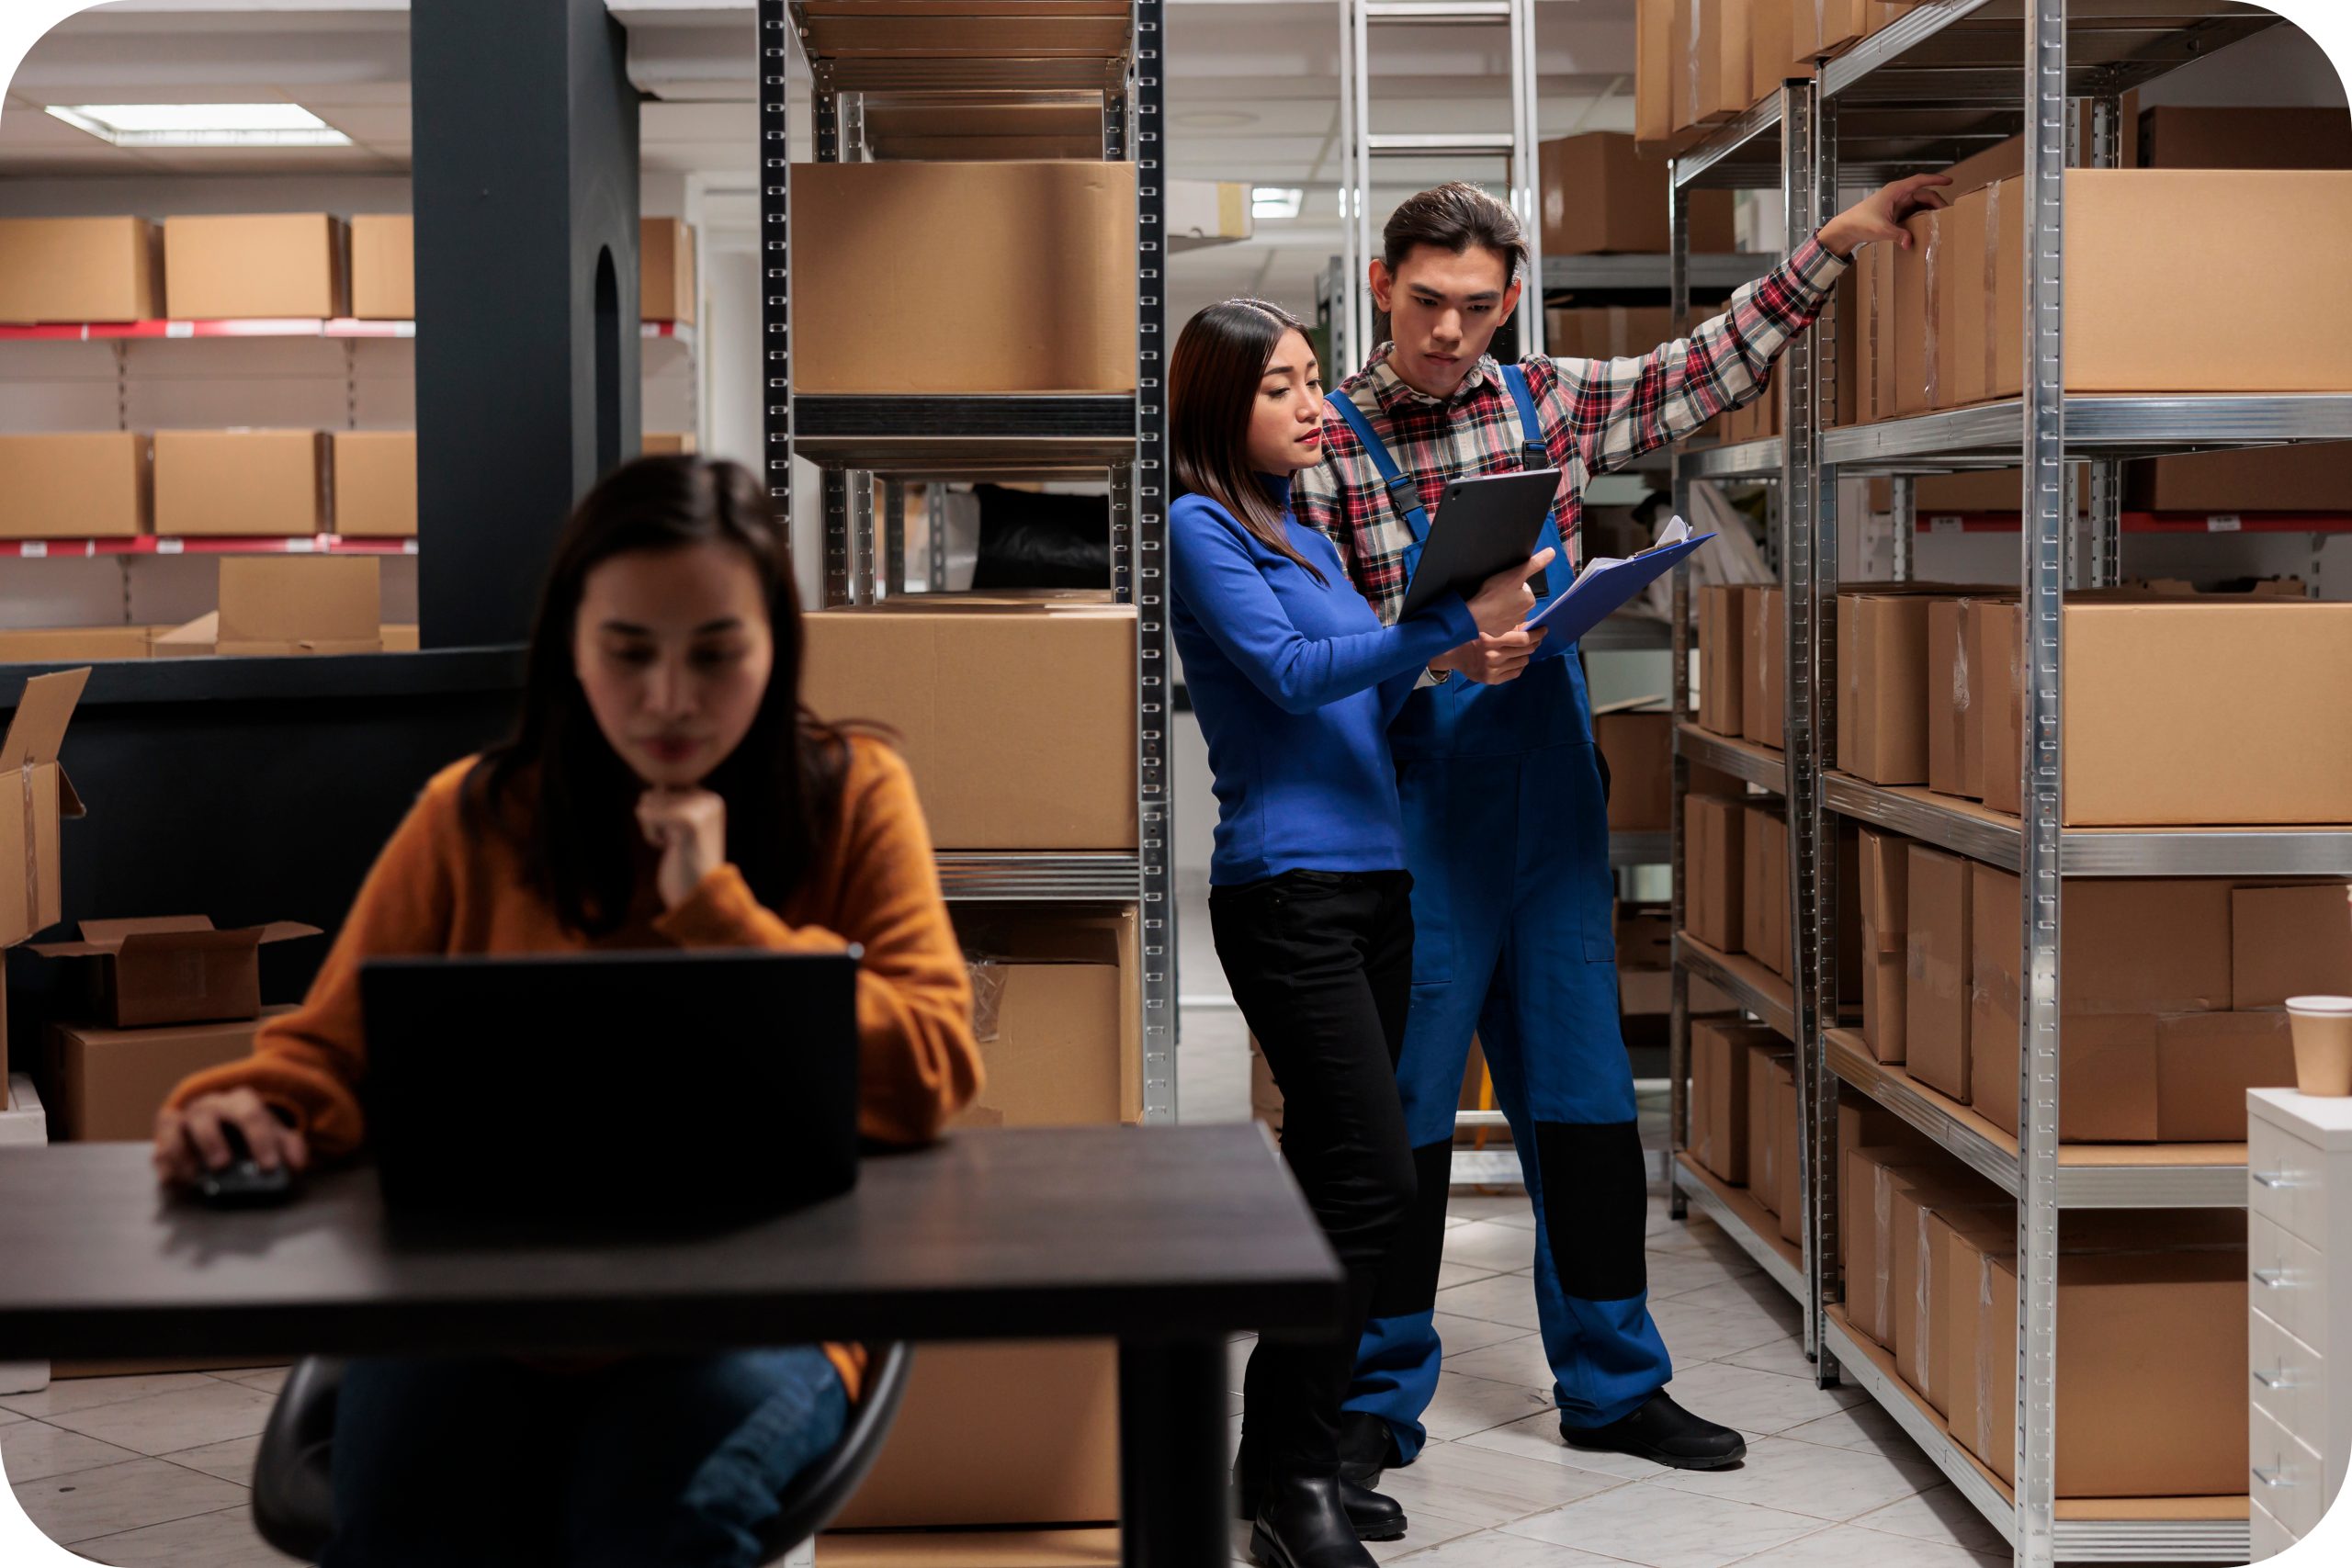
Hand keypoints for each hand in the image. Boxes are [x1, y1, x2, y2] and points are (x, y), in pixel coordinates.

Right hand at [153, 1089, 307, 1188]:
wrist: (225, 1124)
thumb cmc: (252, 1133)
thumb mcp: (275, 1135)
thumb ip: (290, 1147)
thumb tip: (295, 1165)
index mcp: (241, 1101)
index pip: (251, 1114)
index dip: (261, 1139)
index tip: (269, 1167)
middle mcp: (209, 1105)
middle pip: (206, 1115)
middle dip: (212, 1140)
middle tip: (221, 1166)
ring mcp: (184, 1118)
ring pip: (173, 1125)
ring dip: (179, 1152)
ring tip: (192, 1178)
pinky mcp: (166, 1137)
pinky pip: (157, 1145)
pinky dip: (163, 1164)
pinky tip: (174, 1182)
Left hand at [637, 787, 726, 908]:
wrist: (698, 896)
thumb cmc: (685, 863)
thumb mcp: (679, 826)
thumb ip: (669, 802)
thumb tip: (654, 789)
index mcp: (712, 799)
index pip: (666, 788)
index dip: (663, 815)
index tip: (682, 836)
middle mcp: (710, 800)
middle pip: (656, 794)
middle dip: (657, 820)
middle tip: (679, 843)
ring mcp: (700, 809)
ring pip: (649, 802)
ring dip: (653, 828)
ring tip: (676, 846)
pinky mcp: (687, 821)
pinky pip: (646, 813)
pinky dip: (651, 834)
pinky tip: (672, 848)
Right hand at [1436, 627, 1546, 684]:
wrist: (1451, 654)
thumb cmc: (1471, 637)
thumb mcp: (1487, 628)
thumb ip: (1506, 628)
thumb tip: (1529, 627)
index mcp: (1491, 639)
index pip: (1523, 639)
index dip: (1537, 634)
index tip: (1543, 630)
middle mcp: (1492, 655)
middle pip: (1526, 651)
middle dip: (1534, 644)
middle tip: (1535, 640)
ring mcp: (1493, 669)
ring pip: (1523, 662)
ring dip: (1526, 655)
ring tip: (1522, 651)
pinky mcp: (1492, 679)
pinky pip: (1515, 673)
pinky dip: (1519, 666)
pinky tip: (1515, 661)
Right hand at [1467, 547, 1556, 637]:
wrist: (1475, 614)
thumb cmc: (1494, 594)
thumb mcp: (1516, 573)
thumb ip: (1535, 563)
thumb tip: (1551, 552)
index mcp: (1529, 601)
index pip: (1524, 588)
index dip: (1514, 583)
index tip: (1504, 583)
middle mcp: (1523, 615)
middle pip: (1517, 600)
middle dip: (1510, 595)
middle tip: (1496, 591)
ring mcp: (1511, 625)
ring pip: (1509, 611)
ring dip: (1502, 605)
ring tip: (1491, 600)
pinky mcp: (1499, 631)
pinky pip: (1499, 621)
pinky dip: (1494, 616)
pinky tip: (1487, 611)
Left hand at [1819, 174, 1952, 257]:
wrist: (1847, 228)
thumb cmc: (1860, 222)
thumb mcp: (1880, 229)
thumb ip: (1897, 234)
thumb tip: (1908, 242)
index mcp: (1896, 191)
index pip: (1919, 181)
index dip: (1935, 179)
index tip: (1949, 181)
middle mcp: (1898, 195)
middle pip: (1923, 195)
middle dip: (1936, 202)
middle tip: (1948, 214)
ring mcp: (1898, 204)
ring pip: (1920, 204)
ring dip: (1930, 210)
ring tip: (1942, 220)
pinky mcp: (1896, 213)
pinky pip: (1914, 212)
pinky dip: (1922, 217)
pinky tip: (1929, 225)